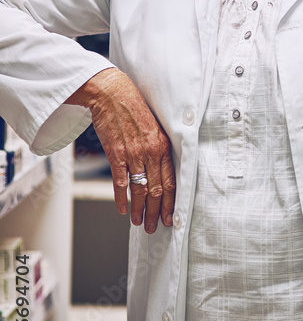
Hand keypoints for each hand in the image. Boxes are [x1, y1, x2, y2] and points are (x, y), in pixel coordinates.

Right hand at [66, 68, 175, 233]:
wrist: (112, 94)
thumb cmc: (134, 108)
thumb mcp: (156, 127)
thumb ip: (159, 148)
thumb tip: (162, 169)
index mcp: (163, 146)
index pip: (172, 182)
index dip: (170, 203)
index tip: (170, 218)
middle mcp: (151, 152)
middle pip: (156, 190)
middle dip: (155, 212)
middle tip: (153, 226)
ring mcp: (133, 154)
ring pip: (139, 189)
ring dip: (139, 209)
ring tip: (138, 222)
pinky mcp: (116, 153)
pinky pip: (120, 181)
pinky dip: (121, 197)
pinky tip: (122, 209)